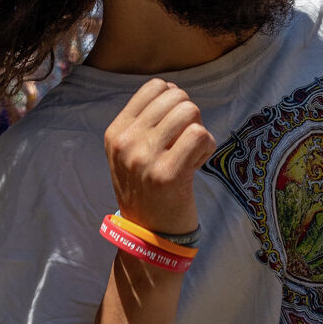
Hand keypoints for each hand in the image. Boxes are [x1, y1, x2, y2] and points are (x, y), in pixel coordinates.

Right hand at [104, 79, 215, 239]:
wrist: (150, 236)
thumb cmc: (148, 189)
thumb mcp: (130, 153)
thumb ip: (146, 121)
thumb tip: (173, 89)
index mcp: (115, 133)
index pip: (154, 87)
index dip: (174, 101)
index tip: (173, 128)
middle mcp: (126, 142)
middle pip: (176, 97)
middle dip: (189, 116)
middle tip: (184, 144)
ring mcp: (144, 158)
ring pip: (189, 112)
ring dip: (199, 131)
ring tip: (190, 154)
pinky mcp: (167, 174)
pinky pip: (200, 135)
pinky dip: (207, 147)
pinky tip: (197, 165)